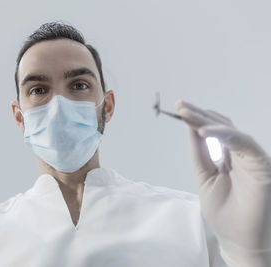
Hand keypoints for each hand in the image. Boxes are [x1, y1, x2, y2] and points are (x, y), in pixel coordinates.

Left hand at [176, 100, 270, 266]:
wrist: (238, 239)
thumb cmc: (223, 212)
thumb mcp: (204, 176)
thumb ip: (200, 153)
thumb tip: (191, 128)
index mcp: (225, 157)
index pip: (211, 132)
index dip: (195, 120)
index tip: (179, 109)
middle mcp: (239, 154)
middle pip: (220, 126)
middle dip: (199, 114)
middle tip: (180, 105)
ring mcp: (250, 158)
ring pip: (230, 131)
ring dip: (208, 120)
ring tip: (187, 114)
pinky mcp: (261, 164)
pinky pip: (243, 143)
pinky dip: (224, 134)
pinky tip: (205, 130)